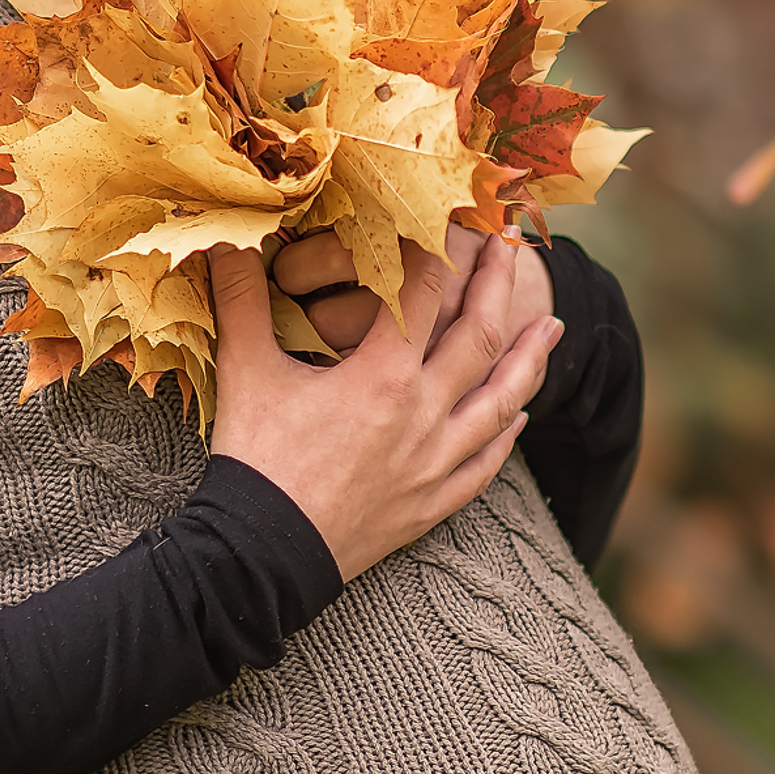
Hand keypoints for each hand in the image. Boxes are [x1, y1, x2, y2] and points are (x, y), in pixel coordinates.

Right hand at [208, 234, 562, 581]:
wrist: (262, 557)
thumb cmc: (255, 461)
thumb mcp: (246, 370)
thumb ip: (241, 297)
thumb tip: (222, 237)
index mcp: (384, 375)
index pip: (424, 291)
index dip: (435, 246)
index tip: (442, 216)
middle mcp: (424, 414)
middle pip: (479, 337)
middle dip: (497, 287)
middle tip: (509, 249)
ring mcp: (435, 462)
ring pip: (502, 402)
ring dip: (530, 360)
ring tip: (551, 327)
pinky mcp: (432, 503)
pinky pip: (486, 464)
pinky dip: (507, 434)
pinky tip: (521, 417)